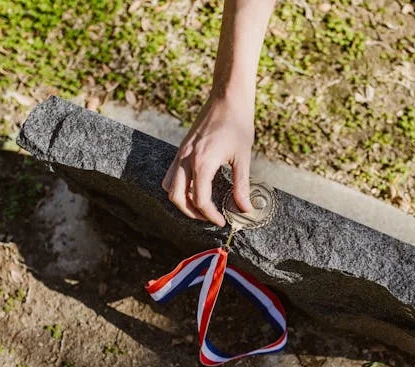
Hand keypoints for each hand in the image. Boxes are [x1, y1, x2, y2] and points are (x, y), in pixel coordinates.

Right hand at [162, 95, 254, 225]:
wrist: (228, 98)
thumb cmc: (238, 124)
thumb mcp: (243, 158)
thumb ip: (241, 186)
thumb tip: (245, 209)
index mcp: (202, 163)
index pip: (200, 200)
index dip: (210, 215)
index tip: (222, 221)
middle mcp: (186, 159)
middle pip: (177, 197)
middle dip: (192, 213)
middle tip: (210, 217)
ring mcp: (181, 153)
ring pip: (169, 186)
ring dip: (182, 200)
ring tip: (201, 206)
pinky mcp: (181, 148)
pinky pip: (171, 174)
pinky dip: (178, 186)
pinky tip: (195, 187)